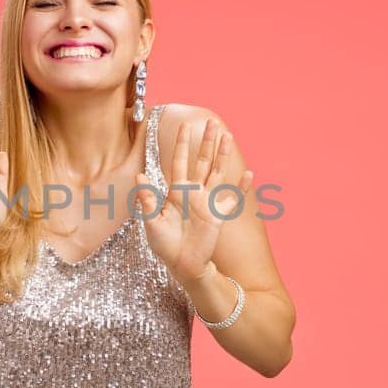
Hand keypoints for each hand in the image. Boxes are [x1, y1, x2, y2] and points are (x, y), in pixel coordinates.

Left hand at [134, 119, 253, 282]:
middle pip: (201, 161)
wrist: (181, 264)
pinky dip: (240, 187)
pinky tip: (249, 174)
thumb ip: (147, 199)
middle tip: (212, 122)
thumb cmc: (164, 245)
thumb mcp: (151, 222)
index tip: (184, 125)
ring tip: (228, 137)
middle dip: (206, 142)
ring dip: (222, 156)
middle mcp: (193, 193)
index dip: (182, 144)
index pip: (179, 162)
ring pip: (217, 172)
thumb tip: (139, 176)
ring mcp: (208, 202)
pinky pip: (232, 198)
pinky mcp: (218, 215)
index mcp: (176, 192)